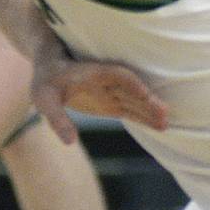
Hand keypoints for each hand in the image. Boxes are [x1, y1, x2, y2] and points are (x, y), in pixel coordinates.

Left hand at [31, 46, 168, 143]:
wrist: (49, 68)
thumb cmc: (46, 80)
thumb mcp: (44, 98)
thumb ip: (57, 119)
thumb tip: (70, 142)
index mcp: (94, 73)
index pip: (118, 75)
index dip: (132, 84)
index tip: (146, 94)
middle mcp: (108, 81)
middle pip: (132, 90)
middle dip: (147, 101)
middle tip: (164, 114)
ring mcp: (111, 92)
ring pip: (135, 101)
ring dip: (150, 110)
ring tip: (165, 123)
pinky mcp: (111, 103)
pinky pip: (131, 109)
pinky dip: (144, 117)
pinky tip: (158, 125)